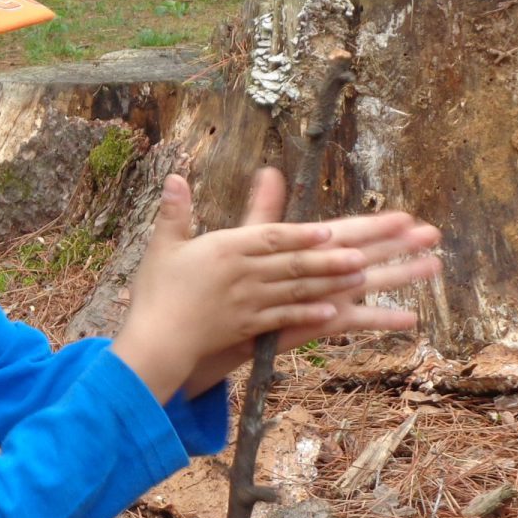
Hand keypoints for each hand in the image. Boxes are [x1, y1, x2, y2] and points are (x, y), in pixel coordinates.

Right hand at [113, 168, 369, 401]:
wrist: (154, 340)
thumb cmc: (156, 292)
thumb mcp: (162, 246)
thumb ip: (174, 212)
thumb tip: (174, 178)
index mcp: (224, 249)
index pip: (270, 237)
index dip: (300, 233)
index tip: (329, 229)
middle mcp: (242, 274)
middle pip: (292, 263)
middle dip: (329, 258)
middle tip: (363, 253)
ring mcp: (247, 302)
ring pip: (295, 289)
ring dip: (329, 282)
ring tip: (358, 275)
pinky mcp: (247, 327)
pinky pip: (282, 319)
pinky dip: (307, 315)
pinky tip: (330, 312)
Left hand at [172, 170, 441, 397]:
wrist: (223, 323)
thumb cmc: (237, 280)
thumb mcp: (253, 240)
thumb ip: (265, 209)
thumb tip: (269, 170)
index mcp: (311, 249)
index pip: (350, 230)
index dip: (377, 223)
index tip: (407, 215)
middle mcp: (326, 272)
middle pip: (370, 253)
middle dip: (402, 244)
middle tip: (435, 233)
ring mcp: (329, 297)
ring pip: (373, 283)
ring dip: (404, 275)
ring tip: (435, 266)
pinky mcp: (323, 322)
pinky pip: (358, 321)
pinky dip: (384, 320)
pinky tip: (412, 321)